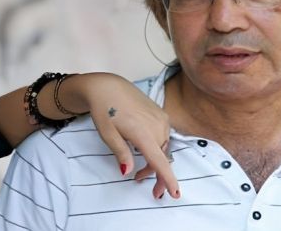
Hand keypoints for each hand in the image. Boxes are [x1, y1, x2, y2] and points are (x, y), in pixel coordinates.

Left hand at [62, 73, 179, 198]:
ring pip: (163, 148)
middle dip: (157, 174)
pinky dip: (156, 148)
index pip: (159, 161)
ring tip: (140, 171)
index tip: (175, 193)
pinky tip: (144, 151)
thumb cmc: (105, 109)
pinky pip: (163, 137)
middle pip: (162, 157)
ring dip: (155, 161)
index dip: (168, 179)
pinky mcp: (161, 114)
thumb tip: (127, 172)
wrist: (108, 87)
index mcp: (143, 133)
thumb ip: (121, 153)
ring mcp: (161, 119)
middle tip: (151, 190)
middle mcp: (157, 126)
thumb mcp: (108, 134)